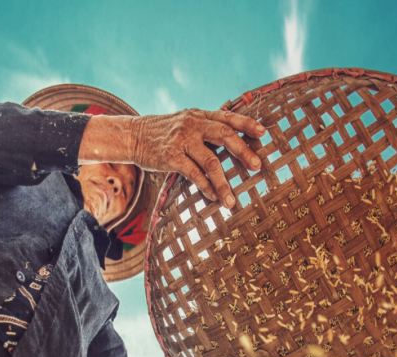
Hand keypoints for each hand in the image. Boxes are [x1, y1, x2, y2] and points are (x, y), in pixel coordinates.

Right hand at [128, 110, 265, 208]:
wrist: (133, 135)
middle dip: (243, 151)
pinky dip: (206, 187)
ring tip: (232, 200)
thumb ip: (206, 128)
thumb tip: (232, 140)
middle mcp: (193, 125)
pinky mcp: (171, 157)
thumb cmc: (164, 132)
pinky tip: (213, 197)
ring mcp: (182, 141)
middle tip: (257, 166)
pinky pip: (193, 174)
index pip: (228, 117)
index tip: (263, 132)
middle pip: (224, 136)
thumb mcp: (185, 121)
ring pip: (211, 162)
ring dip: (223, 183)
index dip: (246, 124)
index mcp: (200, 116)